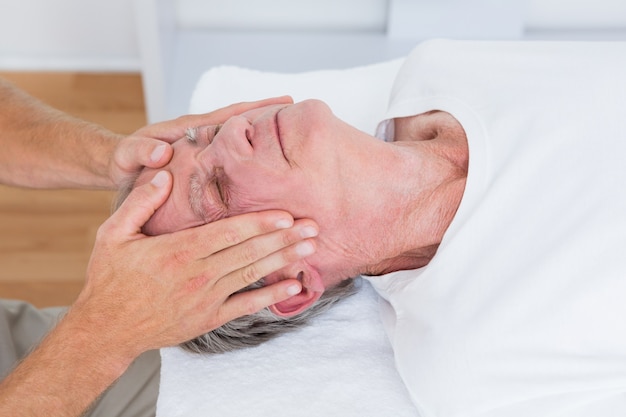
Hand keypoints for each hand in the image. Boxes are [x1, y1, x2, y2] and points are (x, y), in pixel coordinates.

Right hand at [72, 168, 313, 357]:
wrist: (106, 329)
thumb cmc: (110, 279)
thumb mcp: (113, 234)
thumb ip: (141, 202)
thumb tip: (165, 172)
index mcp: (178, 251)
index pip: (227, 232)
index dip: (259, 222)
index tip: (285, 214)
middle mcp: (197, 275)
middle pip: (248, 252)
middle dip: (283, 238)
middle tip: (313, 226)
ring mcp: (206, 299)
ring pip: (252, 275)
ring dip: (283, 260)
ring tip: (309, 248)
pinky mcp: (209, 317)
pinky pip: (246, 305)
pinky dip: (271, 296)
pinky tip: (294, 286)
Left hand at [108, 96, 293, 186]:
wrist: (119, 166)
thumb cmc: (124, 160)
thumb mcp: (127, 155)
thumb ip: (141, 151)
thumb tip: (162, 153)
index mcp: (190, 129)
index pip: (229, 115)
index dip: (256, 109)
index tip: (283, 102)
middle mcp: (202, 134)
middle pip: (241, 121)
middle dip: (269, 116)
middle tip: (300, 115)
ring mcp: (205, 147)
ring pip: (239, 139)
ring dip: (263, 136)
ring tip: (291, 141)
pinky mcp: (204, 161)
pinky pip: (231, 156)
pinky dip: (249, 156)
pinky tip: (265, 167)